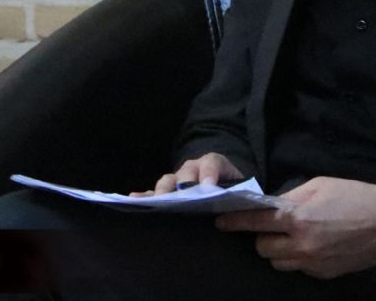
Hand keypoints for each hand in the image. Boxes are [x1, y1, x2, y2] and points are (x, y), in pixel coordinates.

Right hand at [129, 152, 243, 196]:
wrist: (225, 187)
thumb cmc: (233, 191)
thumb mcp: (241, 190)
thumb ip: (238, 195)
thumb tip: (235, 211)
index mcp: (214, 165)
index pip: (211, 163)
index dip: (209, 174)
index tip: (208, 188)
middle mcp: (193, 169)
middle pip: (185, 173)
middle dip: (183, 184)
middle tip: (181, 197)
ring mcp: (178, 179)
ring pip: (168, 181)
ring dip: (162, 191)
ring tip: (158, 201)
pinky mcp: (168, 191)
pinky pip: (154, 192)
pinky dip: (144, 196)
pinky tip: (134, 198)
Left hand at [215, 177, 375, 278]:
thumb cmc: (355, 195)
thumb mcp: (320, 184)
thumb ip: (291, 197)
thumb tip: (271, 206)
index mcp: (298, 217)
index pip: (255, 222)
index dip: (234, 222)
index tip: (219, 221)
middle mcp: (302, 244)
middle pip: (263, 248)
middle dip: (263, 237)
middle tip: (273, 226)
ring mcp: (314, 263)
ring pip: (278, 262)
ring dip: (279, 250)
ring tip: (293, 237)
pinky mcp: (325, 274)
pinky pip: (299, 269)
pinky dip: (299, 258)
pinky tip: (313, 245)